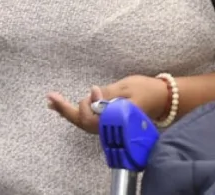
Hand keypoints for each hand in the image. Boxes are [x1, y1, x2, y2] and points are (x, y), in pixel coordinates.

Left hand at [47, 76, 169, 133]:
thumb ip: (108, 93)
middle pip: (83, 122)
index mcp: (116, 118)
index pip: (93, 119)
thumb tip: (92, 93)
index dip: (88, 105)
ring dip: (67, 112)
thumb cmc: (147, 90)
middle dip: (66, 110)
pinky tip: (65, 109)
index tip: (94, 89)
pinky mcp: (109, 122)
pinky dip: (75, 114)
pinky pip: (89, 121)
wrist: (163, 99)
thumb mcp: (127, 87)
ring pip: (84, 123)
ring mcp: (109, 126)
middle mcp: (110, 126)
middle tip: (51, 97)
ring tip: (52, 101)